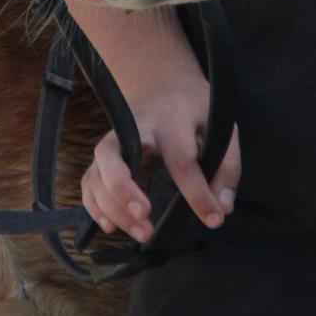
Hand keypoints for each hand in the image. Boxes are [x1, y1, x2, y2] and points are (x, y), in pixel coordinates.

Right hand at [82, 80, 240, 243]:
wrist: (162, 83)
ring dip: (112, 208)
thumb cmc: (194, 109)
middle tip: (145, 216)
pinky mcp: (105, 155)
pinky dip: (94, 206)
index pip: (181, 159)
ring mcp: (114, 139)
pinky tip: (112, 226)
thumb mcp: (220, 126)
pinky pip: (89, 181)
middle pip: (115, 155)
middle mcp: (135, 127)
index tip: (214, 219)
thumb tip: (222, 208)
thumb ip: (226, 166)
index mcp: (172, 118)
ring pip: (97, 173)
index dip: (198, 194)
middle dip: (124, 190)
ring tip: (142, 232)